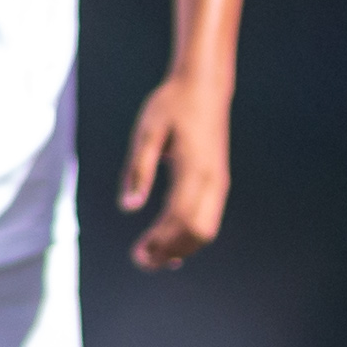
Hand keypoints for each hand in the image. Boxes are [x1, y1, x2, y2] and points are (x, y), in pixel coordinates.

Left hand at [121, 74, 231, 269]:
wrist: (204, 87)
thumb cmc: (172, 105)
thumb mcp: (147, 132)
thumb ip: (138, 169)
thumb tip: (128, 207)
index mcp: (193, 169)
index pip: (179, 218)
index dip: (159, 242)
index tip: (137, 254)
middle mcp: (212, 180)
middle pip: (197, 232)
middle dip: (170, 252)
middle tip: (141, 259)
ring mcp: (218, 182)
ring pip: (206, 230)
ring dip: (181, 248)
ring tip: (152, 255)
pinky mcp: (218, 181)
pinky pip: (209, 219)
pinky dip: (190, 236)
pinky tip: (169, 241)